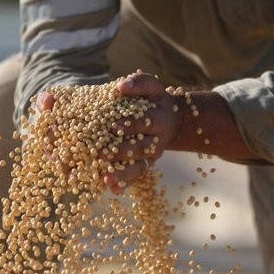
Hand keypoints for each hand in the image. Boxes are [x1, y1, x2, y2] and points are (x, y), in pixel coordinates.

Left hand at [102, 72, 182, 193]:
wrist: (170, 118)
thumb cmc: (153, 99)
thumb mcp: (150, 86)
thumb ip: (138, 83)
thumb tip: (122, 86)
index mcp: (158, 119)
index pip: (145, 122)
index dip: (131, 125)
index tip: (114, 126)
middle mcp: (156, 140)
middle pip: (141, 148)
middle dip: (122, 151)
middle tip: (102, 153)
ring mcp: (151, 155)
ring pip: (139, 166)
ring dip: (123, 173)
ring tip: (106, 178)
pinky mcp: (145, 165)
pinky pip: (136, 176)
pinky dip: (125, 183)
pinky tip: (113, 189)